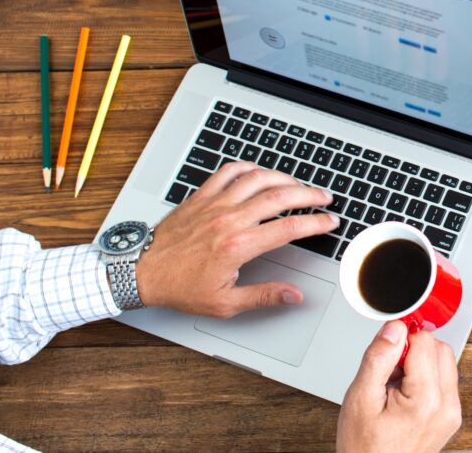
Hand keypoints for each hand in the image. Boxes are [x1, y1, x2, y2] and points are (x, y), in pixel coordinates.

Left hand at [136, 161, 338, 316]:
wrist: (142, 271)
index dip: (316, 223)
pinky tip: (259, 172)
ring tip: (298, 184)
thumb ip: (264, 296)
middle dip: (309, 194)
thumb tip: (293, 295)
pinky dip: (249, 167)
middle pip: (280, 196)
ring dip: (284, 178)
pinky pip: (229, 171)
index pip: (289, 227)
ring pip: (258, 178)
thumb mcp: (225, 303)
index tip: (329, 222)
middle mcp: (229, 219)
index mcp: (239, 245)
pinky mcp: (201, 196)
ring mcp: (215, 204)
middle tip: (324, 197)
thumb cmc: (180, 287)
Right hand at [338, 322, 461, 452]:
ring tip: (395, 388)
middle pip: (439, 349)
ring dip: (420, 364)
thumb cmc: (364, 446)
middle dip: (412, 352)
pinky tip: (405, 396)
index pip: (424, 341)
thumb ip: (378, 358)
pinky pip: (444, 380)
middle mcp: (447, 407)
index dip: (401, 342)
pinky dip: (426, 379)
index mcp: (426, 401)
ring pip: (444, 361)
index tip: (386, 357)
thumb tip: (394, 328)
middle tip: (388, 375)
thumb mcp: (361, 398)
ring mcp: (452, 413)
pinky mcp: (451, 416)